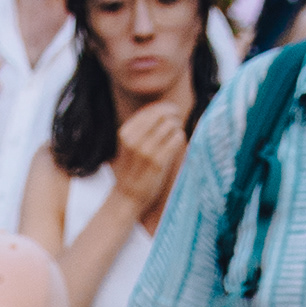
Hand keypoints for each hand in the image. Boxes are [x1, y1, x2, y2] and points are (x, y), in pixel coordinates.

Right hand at [109, 95, 190, 213]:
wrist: (126, 197)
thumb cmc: (132, 169)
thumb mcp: (130, 144)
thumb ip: (143, 128)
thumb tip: (165, 111)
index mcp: (125, 133)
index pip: (150, 110)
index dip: (164, 109)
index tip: (171, 113)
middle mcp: (134, 140)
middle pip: (162, 115)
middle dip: (173, 115)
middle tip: (177, 121)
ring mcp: (146, 151)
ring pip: (171, 125)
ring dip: (177, 128)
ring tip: (176, 135)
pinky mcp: (158, 162)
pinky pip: (176, 139)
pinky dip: (180, 138)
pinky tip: (177, 143)